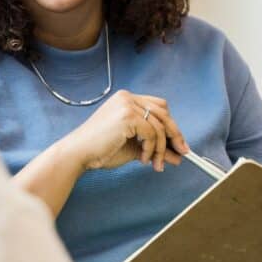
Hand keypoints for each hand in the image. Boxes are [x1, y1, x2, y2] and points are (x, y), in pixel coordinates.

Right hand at [57, 90, 187, 172]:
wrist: (79, 154)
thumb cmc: (101, 150)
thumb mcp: (134, 147)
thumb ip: (155, 148)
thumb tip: (177, 156)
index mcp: (126, 100)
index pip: (158, 106)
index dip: (170, 124)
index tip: (177, 143)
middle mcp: (127, 98)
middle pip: (163, 113)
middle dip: (175, 135)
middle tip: (182, 153)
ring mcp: (127, 104)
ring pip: (159, 126)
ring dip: (162, 149)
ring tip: (155, 164)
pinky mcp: (127, 116)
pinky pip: (152, 133)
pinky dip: (152, 149)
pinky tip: (143, 159)